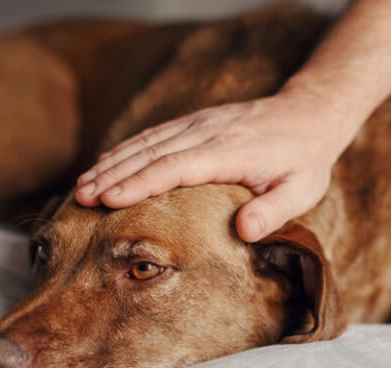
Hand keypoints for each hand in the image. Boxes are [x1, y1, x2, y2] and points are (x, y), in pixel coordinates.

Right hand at [75, 93, 349, 241]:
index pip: (175, 167)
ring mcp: (198, 123)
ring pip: (146, 142)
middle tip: (82, 198)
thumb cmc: (305, 160)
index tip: (109, 200)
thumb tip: (244, 231)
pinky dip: (126, 150)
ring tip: (83, 186)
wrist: (309, 113)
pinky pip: (154, 135)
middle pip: (151, 153)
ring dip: (112, 162)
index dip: (140, 184)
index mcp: (229, 152)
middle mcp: (207, 132)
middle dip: (113, 175)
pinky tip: (105, 165)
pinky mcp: (194, 121)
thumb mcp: (302, 191)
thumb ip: (274, 212)